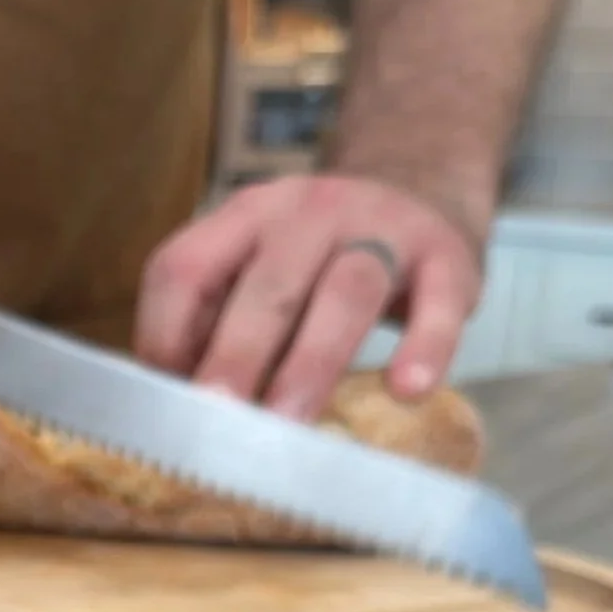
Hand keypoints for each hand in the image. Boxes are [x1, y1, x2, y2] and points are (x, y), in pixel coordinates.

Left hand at [133, 173, 484, 420]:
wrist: (421, 187)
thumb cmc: (318, 260)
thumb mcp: (258, 269)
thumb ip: (217, 323)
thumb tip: (178, 413)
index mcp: (243, 216)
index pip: (185, 267)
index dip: (166, 336)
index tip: (169, 405)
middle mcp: (307, 212)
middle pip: (267, 286)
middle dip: (236, 356)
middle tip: (216, 419)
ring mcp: (383, 228)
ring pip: (346, 292)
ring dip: (312, 363)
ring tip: (289, 425)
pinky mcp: (446, 259)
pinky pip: (438, 303)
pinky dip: (425, 347)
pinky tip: (407, 390)